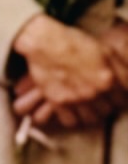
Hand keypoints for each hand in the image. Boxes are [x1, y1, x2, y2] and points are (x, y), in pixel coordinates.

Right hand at [15, 13, 123, 133]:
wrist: (44, 42)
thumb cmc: (75, 43)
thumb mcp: (106, 51)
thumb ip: (122, 70)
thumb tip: (127, 84)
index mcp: (108, 80)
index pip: (123, 101)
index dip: (119, 98)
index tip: (114, 95)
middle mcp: (93, 92)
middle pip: (107, 111)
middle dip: (106, 105)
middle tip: (101, 99)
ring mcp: (75, 99)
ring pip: (91, 119)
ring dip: (92, 114)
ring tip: (89, 107)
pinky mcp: (58, 102)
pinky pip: (71, 121)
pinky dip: (74, 118)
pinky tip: (74, 110)